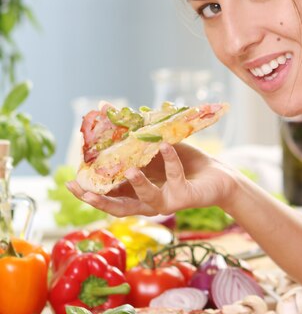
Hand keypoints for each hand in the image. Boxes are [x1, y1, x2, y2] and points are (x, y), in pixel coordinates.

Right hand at [66, 142, 236, 217]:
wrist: (217, 176)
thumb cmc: (183, 161)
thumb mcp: (152, 145)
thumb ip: (129, 132)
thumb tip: (102, 106)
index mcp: (137, 192)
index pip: (109, 197)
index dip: (89, 194)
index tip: (71, 184)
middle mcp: (148, 202)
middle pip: (119, 207)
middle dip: (100, 201)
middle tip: (83, 190)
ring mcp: (165, 201)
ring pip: (146, 199)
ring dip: (137, 185)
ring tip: (129, 170)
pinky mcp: (184, 197)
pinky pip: (175, 176)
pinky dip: (170, 160)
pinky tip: (164, 145)